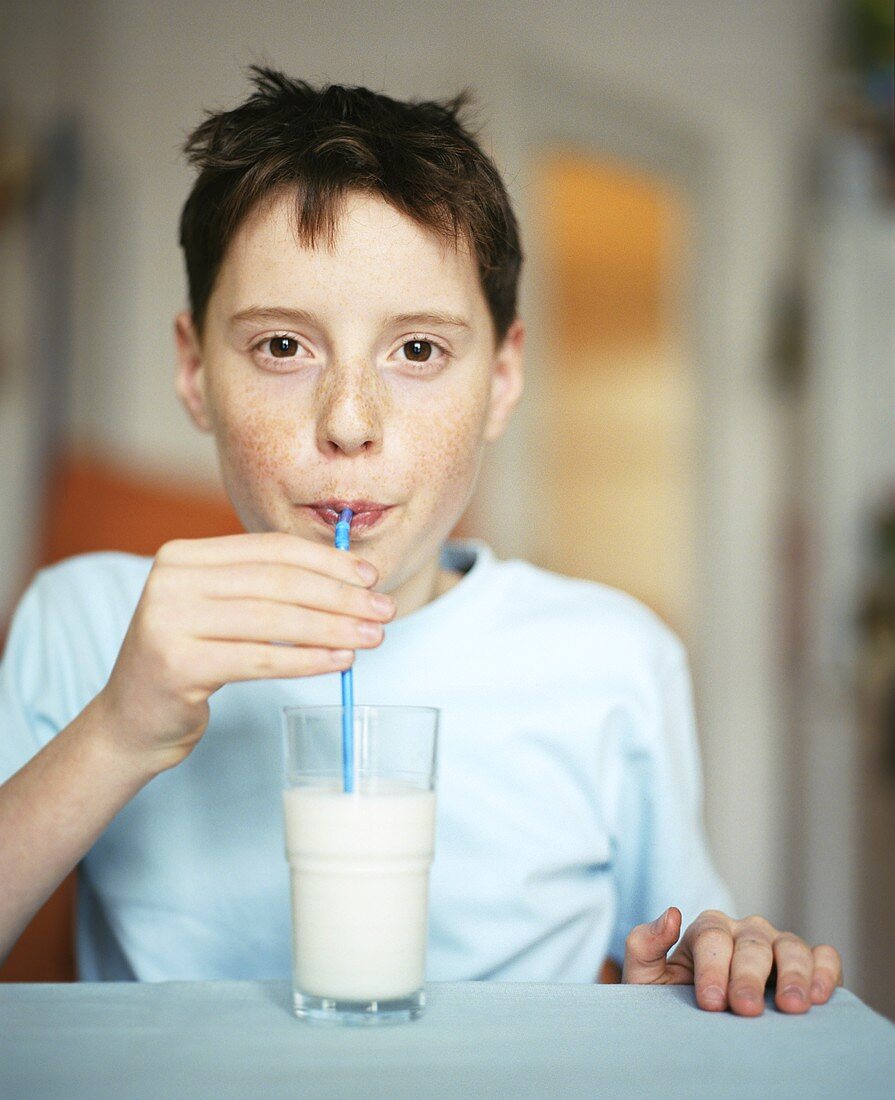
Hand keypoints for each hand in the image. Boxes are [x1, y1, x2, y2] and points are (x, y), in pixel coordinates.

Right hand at [96, 532, 393, 772]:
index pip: (271, 549)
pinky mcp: (176, 665)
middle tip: (383, 610)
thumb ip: (267, 588)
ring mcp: (168, 622)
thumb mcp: (220, 611)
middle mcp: (171, 581)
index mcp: (184, 556)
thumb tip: (352, 579)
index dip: (327, 562)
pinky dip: (307, 660)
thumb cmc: (192, 661)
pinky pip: (260, 659)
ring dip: (333, 628)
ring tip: (372, 637)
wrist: (132, 720)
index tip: (371, 577)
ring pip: (274, 620)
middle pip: (277, 582)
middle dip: (340, 596)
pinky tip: (340, 661)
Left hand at [622, 907, 843, 1015]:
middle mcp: (745, 931)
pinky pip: (823, 956)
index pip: (711, 937)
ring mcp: (778, 945)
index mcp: (708, 929)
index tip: (710, 1002)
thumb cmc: (673, 1000)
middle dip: (749, 977)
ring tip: (791, 1007)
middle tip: (746, 1009)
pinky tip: (819, 996)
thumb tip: (671, 913)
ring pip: (790, 946)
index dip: (712, 968)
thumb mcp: (647, 978)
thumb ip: (645, 945)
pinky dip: (824, 970)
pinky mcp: (808, 964)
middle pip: (752, 943)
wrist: (701, 1025)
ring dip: (793, 974)